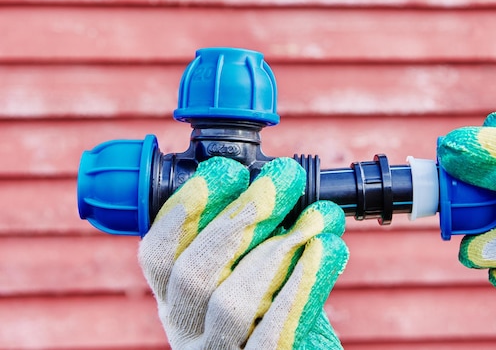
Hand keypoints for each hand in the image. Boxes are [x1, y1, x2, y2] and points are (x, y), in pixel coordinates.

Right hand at [139, 156, 348, 348]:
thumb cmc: (280, 311)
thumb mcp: (259, 270)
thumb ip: (257, 235)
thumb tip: (279, 178)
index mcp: (177, 298)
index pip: (159, 253)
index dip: (187, 208)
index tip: (230, 170)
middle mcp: (188, 329)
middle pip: (193, 274)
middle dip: (241, 217)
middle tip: (284, 179)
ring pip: (230, 305)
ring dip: (278, 249)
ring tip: (319, 216)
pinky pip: (272, 336)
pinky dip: (301, 287)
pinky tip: (327, 250)